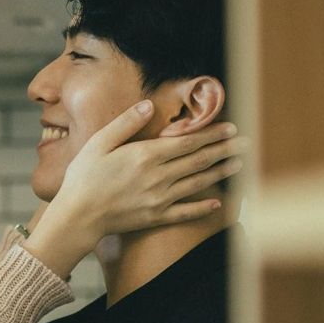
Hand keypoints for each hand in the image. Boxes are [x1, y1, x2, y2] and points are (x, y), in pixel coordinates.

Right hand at [25, 102, 242, 276]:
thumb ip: (125, 123)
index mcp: (146, 156)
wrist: (77, 217)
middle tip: (246, 143)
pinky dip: (203, 207)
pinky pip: (186, 212)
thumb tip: (149, 105)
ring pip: (198, 183)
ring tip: (238, 164)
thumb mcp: (98, 143)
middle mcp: (158, 177)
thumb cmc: (83, 178)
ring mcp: (160, 199)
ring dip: (220, 172)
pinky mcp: (156, 217)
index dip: (211, 134)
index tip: (230, 128)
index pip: (187, 142)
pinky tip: (217, 203)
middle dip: (224, 150)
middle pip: (198, 161)